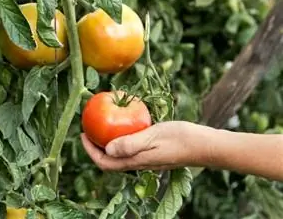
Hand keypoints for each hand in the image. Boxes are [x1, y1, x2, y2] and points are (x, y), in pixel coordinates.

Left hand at [81, 121, 210, 170]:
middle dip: (96, 146)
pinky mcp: (153, 152)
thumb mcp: (152, 136)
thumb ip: (130, 144)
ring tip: (102, 125)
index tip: (82, 135)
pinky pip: (131, 147)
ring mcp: (146, 158)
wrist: (204, 145)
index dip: (90, 151)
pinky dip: (122, 137)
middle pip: (109, 159)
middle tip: (89, 128)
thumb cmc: (179, 139)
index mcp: (135, 161)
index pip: (105, 162)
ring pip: (120, 153)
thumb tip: (108, 149)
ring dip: (108, 142)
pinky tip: (126, 123)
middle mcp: (138, 162)